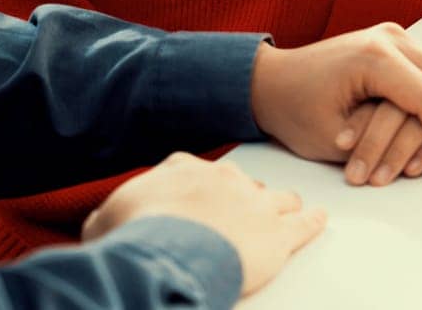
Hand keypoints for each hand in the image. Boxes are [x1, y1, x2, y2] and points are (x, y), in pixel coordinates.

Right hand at [82, 153, 326, 295]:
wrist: (168, 251)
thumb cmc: (136, 235)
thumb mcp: (107, 220)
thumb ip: (111, 215)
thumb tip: (101, 224)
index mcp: (185, 170)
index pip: (197, 170)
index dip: (202, 186)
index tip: (204, 193)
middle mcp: (227, 179)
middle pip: (244, 183)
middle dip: (245, 197)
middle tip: (243, 213)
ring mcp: (257, 204)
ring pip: (280, 198)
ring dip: (282, 206)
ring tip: (288, 211)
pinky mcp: (280, 234)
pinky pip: (305, 223)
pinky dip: (314, 222)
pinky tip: (320, 219)